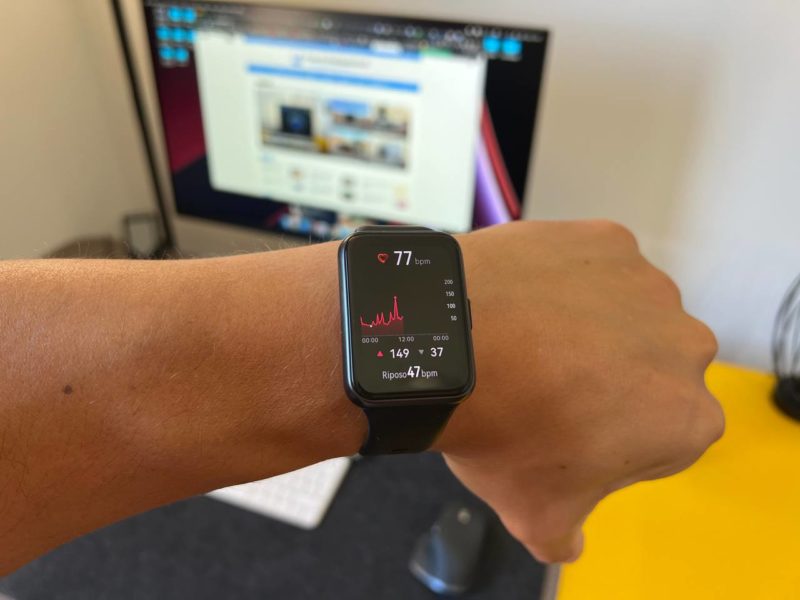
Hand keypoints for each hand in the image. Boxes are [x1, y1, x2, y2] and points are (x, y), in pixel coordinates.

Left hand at [437, 220, 723, 562]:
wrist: (447, 345)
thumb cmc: (498, 430)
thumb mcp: (535, 512)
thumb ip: (566, 536)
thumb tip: (566, 541)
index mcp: (686, 419)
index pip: (662, 435)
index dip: (614, 438)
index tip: (570, 434)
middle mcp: (685, 346)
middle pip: (650, 369)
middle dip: (610, 380)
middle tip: (545, 387)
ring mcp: (646, 285)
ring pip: (625, 313)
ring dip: (590, 326)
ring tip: (527, 340)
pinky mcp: (607, 240)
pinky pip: (593, 266)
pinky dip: (566, 280)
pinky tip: (524, 299)